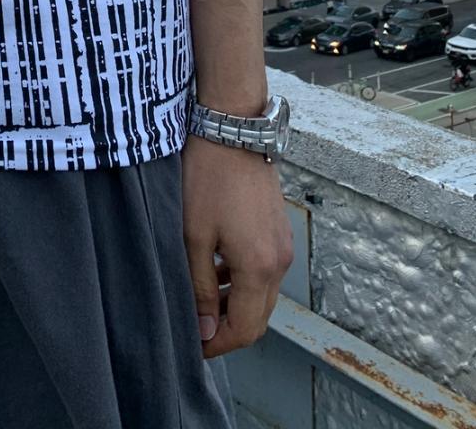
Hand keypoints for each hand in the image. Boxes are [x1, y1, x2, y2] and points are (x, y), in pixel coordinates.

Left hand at [180, 133, 292, 358]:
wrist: (233, 129)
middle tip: (193, 325)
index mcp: (259, 268)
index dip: (218, 345)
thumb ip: (201, 288)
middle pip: (258, 317)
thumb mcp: (194, 236)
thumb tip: (204, 330)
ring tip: (200, 298)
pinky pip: (264, 270)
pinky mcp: (278, 229)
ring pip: (262, 294)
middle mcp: (280, 262)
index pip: (245, 330)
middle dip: (226, 328)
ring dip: (234, 304)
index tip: (192, 346)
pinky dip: (243, 281)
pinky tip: (216, 269)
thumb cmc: (208, 179)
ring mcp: (282, 244)